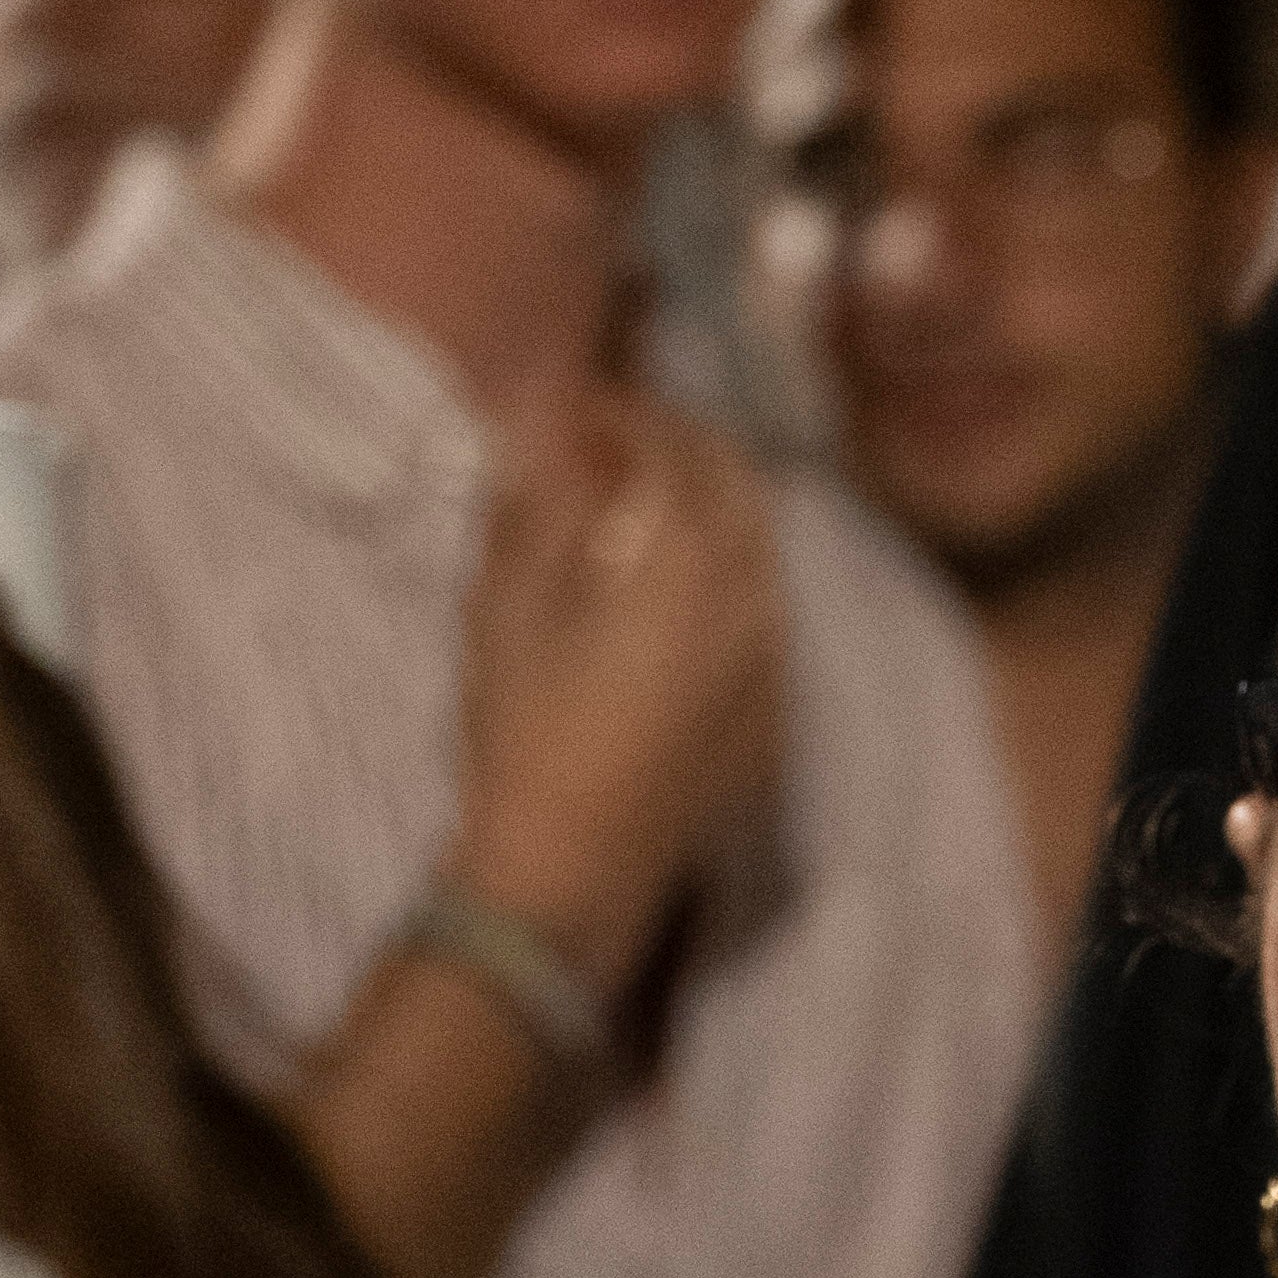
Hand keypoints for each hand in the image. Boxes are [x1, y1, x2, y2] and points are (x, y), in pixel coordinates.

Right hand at [452, 378, 786, 1007]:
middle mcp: (752, 607)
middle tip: (627, 441)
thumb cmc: (523, 737)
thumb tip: (536, 436)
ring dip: (716, 513)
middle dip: (686, 450)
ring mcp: (773, 671)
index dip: (629, 413)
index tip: (586, 405)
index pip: (676, 449)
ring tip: (655, 510)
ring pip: (765, 555)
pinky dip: (733, 584)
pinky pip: (769, 623)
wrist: (569, 873)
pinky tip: (685, 600)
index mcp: (688, 564)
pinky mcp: (772, 726)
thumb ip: (531, 508)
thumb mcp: (504, 608)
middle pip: (739, 490)